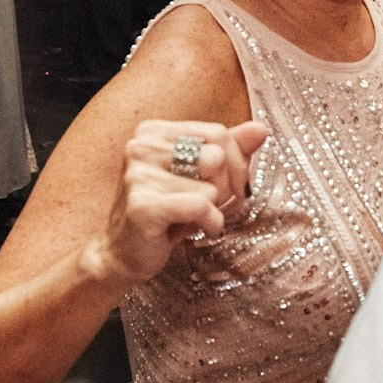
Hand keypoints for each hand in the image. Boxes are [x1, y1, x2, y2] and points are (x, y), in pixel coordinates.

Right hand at [90, 120, 269, 283]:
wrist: (122, 253)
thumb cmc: (165, 213)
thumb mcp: (197, 176)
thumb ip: (227, 149)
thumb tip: (260, 129)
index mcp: (153, 132)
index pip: (217, 132)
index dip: (237, 163)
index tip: (233, 187)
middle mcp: (141, 147)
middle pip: (217, 155)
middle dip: (227, 187)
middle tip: (213, 206)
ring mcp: (138, 176)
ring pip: (212, 184)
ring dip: (216, 209)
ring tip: (197, 219)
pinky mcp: (143, 206)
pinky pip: (201, 206)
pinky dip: (211, 223)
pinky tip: (201, 231)